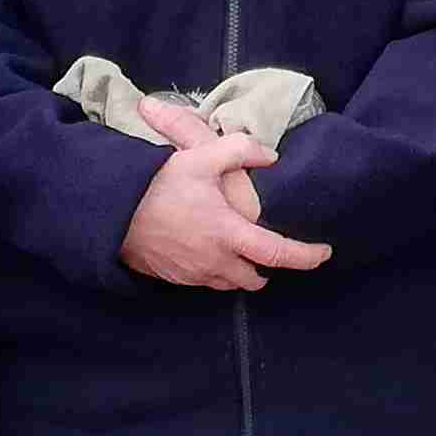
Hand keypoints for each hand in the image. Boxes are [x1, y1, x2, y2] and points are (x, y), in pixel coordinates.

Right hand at [118, 101, 333, 290]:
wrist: (112, 213)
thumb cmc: (158, 185)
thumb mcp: (199, 157)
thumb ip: (240, 151)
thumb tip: (270, 157)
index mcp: (229, 234)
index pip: (279, 254)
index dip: (306, 257)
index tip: (324, 252)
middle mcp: (216, 261)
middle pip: (256, 278)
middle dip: (267, 267)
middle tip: (269, 248)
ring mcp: (195, 274)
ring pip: (231, 283)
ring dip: (241, 271)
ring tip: (239, 249)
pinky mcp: (177, 278)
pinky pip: (206, 281)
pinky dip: (216, 270)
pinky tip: (208, 249)